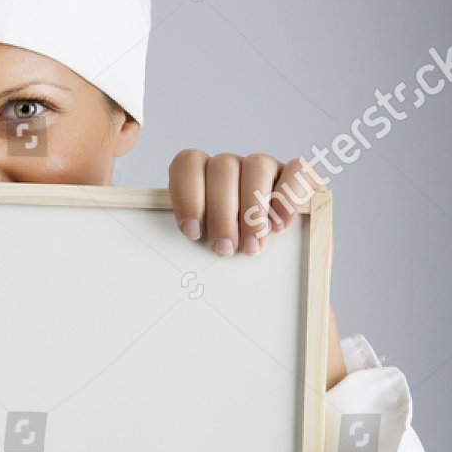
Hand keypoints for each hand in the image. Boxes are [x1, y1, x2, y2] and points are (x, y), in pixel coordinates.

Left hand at [169, 150, 345, 387]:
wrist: (275, 288)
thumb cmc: (228, 271)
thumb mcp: (199, 261)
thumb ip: (183, 250)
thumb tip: (151, 277)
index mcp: (202, 180)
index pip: (187, 163)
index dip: (187, 194)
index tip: (191, 233)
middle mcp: (233, 170)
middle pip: (221, 167)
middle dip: (221, 211)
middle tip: (224, 249)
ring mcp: (267, 171)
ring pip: (256, 164)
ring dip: (253, 207)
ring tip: (253, 245)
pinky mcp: (300, 181)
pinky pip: (296, 171)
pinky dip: (288, 193)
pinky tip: (282, 224)